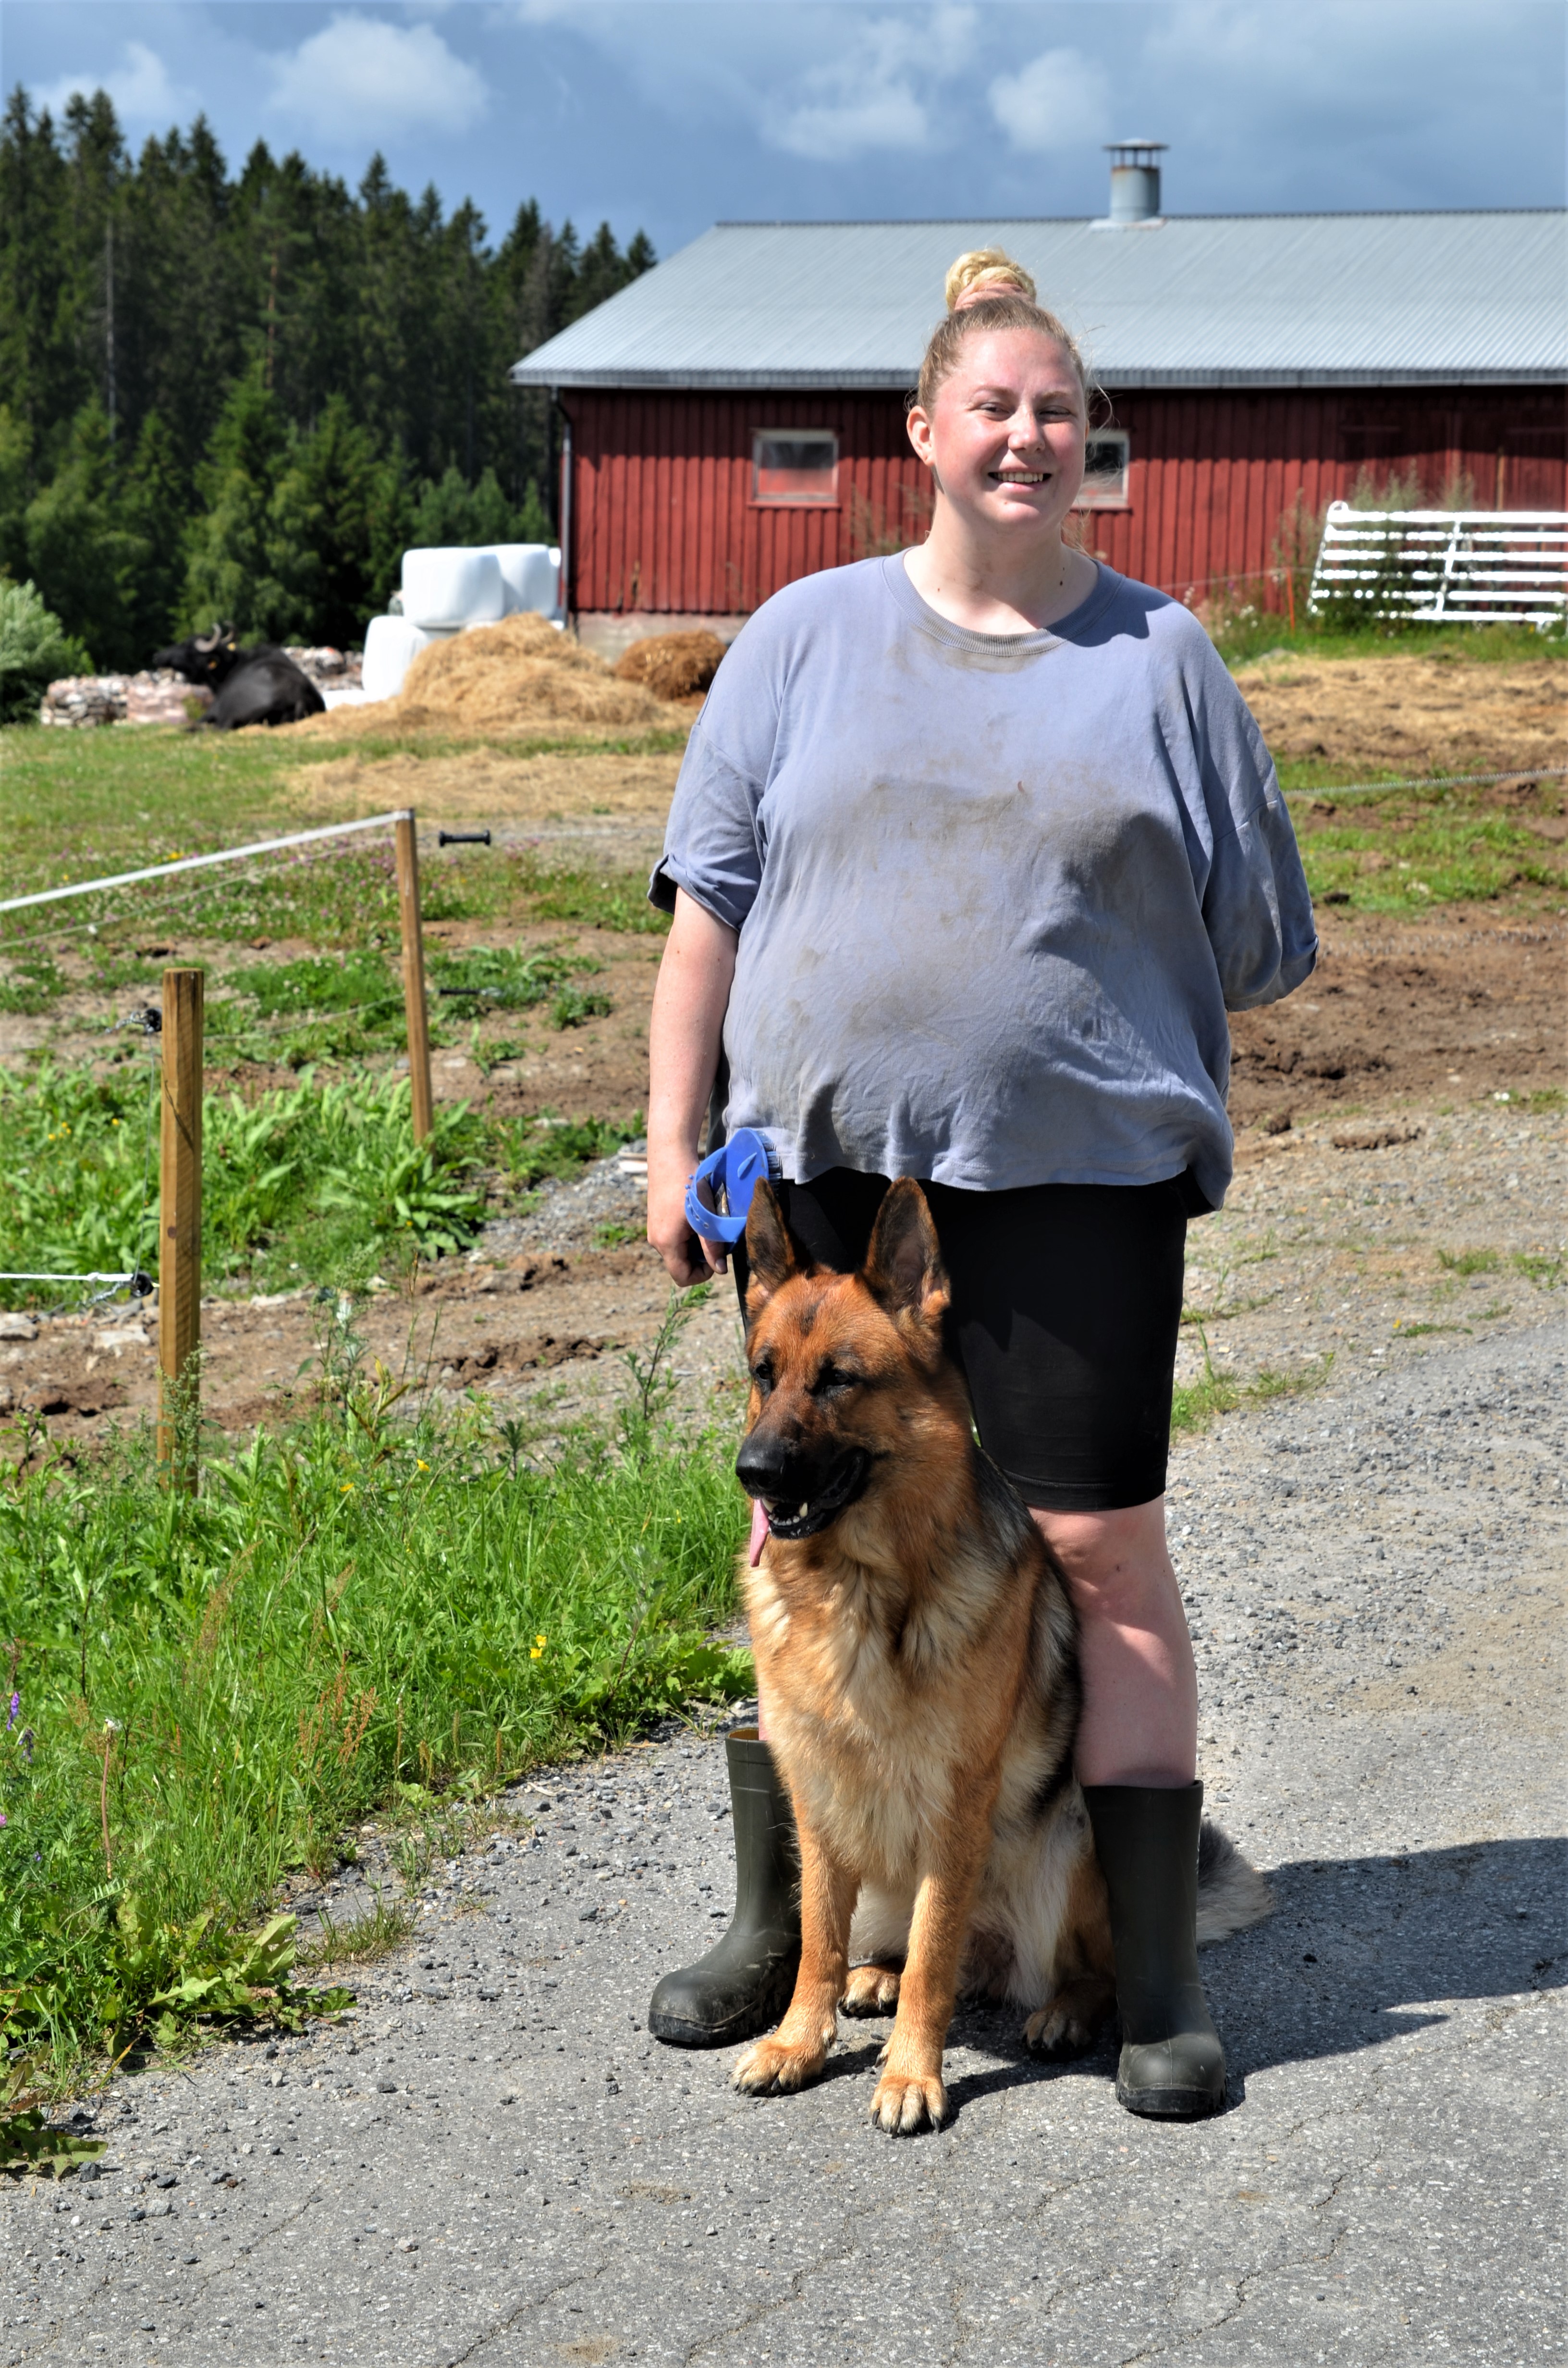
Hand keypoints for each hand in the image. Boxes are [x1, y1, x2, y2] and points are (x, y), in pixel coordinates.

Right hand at [647, 1139, 726, 1285]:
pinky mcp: (656, 1220)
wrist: (670, 1156)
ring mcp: (654, 1230)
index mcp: (666, 1243)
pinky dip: (688, 1235)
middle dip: (701, 1258)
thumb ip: (712, 1247)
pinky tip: (697, 1216)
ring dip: (695, 1245)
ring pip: (678, 1251)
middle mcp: (656, 1241)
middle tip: (716, 1239)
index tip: (717, 1258)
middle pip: (680, 1264)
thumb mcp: (705, 1218)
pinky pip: (673, 1238)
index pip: (682, 1277)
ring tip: (708, 1225)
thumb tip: (720, 1271)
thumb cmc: (689, 1185)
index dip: (702, 1274)